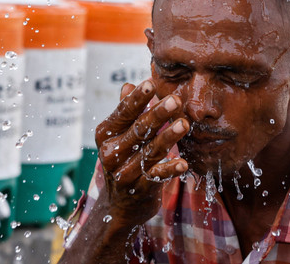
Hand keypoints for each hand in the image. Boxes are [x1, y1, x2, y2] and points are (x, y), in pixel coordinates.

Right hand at [95, 80, 188, 224]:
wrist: (119, 206)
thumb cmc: (124, 160)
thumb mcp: (120, 136)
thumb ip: (126, 112)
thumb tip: (128, 85)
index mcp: (106, 135)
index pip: (123, 113)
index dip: (137, 99)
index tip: (150, 83)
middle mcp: (111, 153)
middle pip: (138, 130)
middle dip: (157, 114)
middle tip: (175, 100)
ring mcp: (124, 172)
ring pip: (150, 151)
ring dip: (168, 137)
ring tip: (184, 124)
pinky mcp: (139, 189)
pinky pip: (157, 177)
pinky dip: (170, 169)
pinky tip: (183, 163)